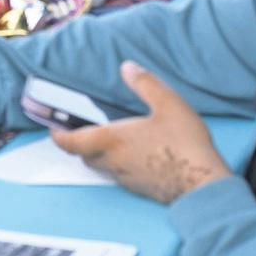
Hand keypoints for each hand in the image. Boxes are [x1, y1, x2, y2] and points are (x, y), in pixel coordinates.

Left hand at [51, 61, 230, 203]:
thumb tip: (127, 67)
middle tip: (83, 127)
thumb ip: (145, 84)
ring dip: (98, 154)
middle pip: (84, 155)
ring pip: (101, 166)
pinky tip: (136, 153)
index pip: (71, 142)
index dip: (58, 135)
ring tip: (111, 137)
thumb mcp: (168, 104)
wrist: (202, 185)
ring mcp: (125, 178)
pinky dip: (118, 163)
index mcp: (112, 141)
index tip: (53, 127)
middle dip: (79, 142)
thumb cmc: (184, 144)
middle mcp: (113, 162)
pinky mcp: (139, 188)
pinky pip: (119, 175)